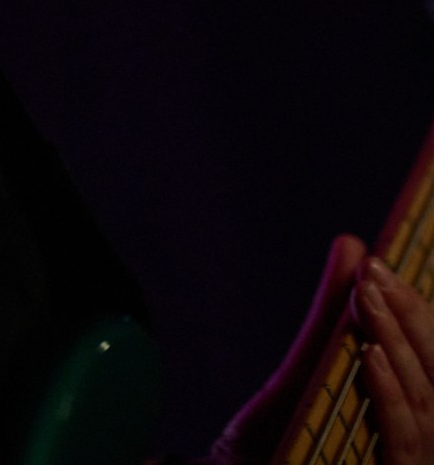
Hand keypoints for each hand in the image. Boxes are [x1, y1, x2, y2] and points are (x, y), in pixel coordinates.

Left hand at [203, 233, 433, 464]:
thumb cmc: (270, 445)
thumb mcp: (300, 378)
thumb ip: (329, 321)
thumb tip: (352, 243)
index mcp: (406, 424)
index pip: (433, 367)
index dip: (419, 318)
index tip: (382, 266)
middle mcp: (415, 450)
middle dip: (411, 321)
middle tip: (374, 270)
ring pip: (427, 410)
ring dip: (398, 345)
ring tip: (367, 297)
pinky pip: (405, 448)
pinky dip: (391, 398)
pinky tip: (371, 354)